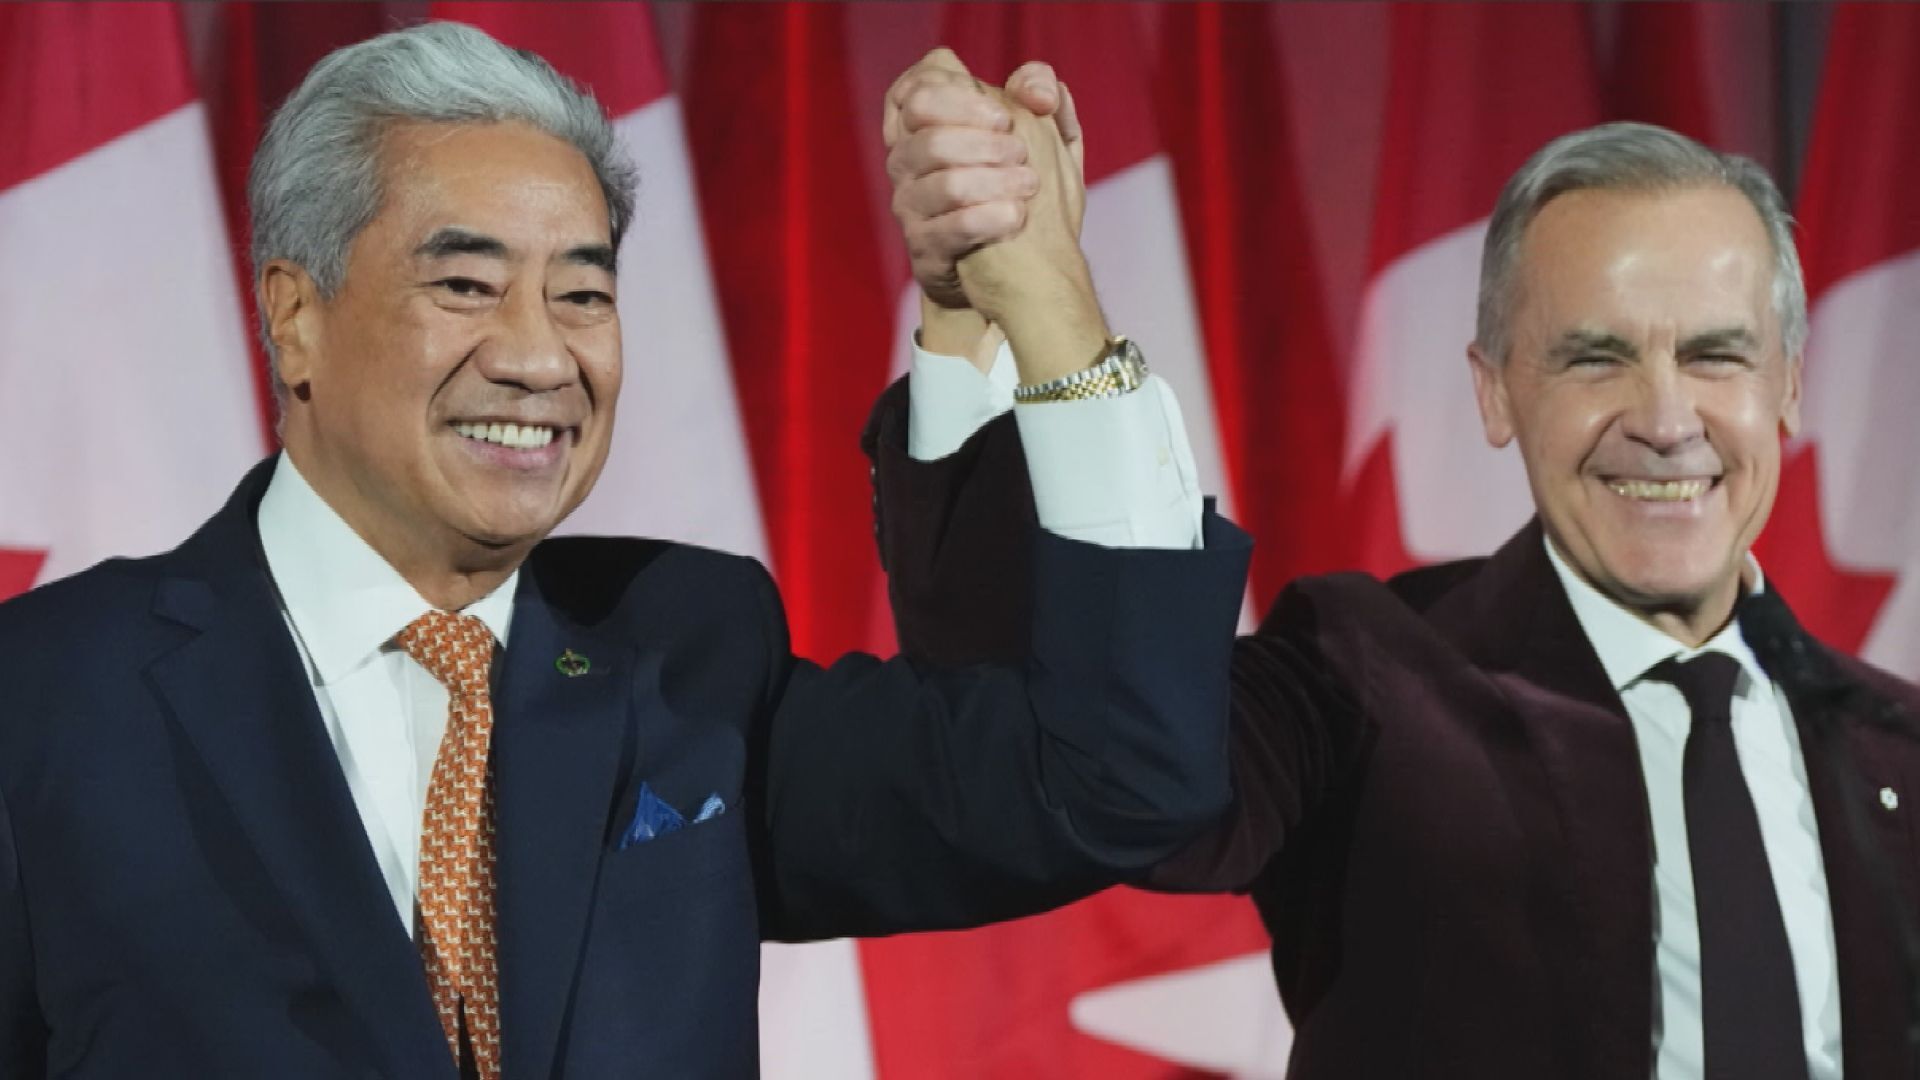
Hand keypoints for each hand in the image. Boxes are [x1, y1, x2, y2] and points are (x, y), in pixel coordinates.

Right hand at [884, 50, 1082, 310]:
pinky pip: (952, 228)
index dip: (958, 94)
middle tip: (1022, 152)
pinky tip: (1017, 216)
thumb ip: (1041, 95)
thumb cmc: (1019, 184)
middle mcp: (906, 160)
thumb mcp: (1040, 134)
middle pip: (928, 135)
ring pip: (944, 183)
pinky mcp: (924, 247)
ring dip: (994, 181)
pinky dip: (990, 219)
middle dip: (983, 141)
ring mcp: (910, 205)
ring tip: (1029, 185)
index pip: (916, 89)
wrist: (1010, 264)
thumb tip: (1038, 93)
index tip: (1003, 116)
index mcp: (925, 123)